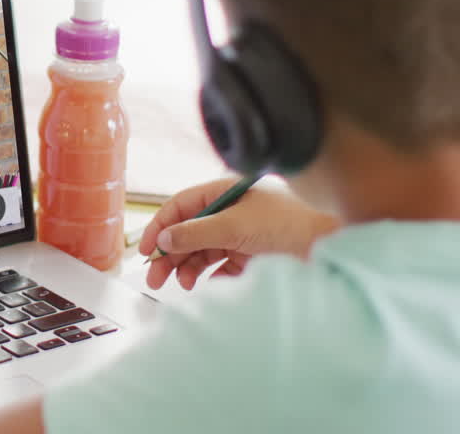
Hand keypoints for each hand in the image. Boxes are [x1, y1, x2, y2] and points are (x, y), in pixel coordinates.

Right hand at [137, 177, 338, 290]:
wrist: (332, 247)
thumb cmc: (288, 225)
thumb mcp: (234, 225)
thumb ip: (195, 232)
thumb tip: (162, 240)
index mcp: (223, 192)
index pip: (180, 207)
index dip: (159, 227)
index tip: (145, 250)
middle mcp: (229, 211)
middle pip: (187, 232)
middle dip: (170, 254)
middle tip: (155, 278)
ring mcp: (240, 234)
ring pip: (202, 251)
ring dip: (188, 267)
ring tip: (183, 285)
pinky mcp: (251, 255)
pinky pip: (220, 267)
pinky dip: (210, 276)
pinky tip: (205, 285)